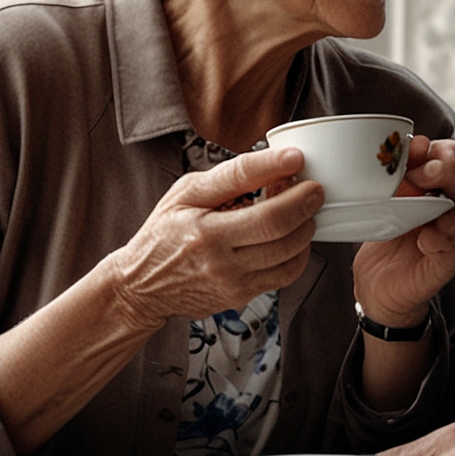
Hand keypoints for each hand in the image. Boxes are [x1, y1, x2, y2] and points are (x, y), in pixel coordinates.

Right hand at [107, 146, 321, 333]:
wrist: (143, 285)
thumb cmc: (164, 232)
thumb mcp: (187, 192)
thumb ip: (234, 175)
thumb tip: (281, 159)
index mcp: (205, 233)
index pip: (264, 211)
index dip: (292, 187)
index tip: (300, 163)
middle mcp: (222, 262)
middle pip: (283, 234)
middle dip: (307, 205)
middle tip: (311, 188)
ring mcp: (234, 284)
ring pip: (290, 258)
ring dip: (306, 230)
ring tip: (301, 211)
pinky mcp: (241, 297)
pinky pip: (284, 276)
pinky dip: (297, 253)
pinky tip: (290, 237)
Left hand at [352, 135, 454, 325]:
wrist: (377, 283)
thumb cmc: (383, 235)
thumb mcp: (381, 197)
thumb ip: (395, 173)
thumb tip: (410, 146)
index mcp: (436, 183)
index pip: (453, 154)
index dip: (438, 149)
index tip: (412, 151)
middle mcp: (450, 204)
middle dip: (446, 169)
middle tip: (418, 173)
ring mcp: (453, 232)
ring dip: (449, 199)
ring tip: (427, 201)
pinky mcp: (450, 257)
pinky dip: (443, 236)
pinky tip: (425, 238)